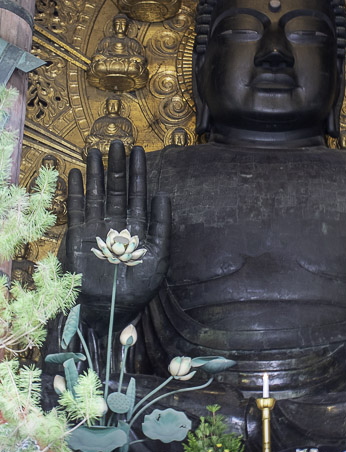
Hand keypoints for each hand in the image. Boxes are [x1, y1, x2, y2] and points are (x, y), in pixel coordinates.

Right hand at [65, 140, 170, 334]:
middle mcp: (116, 224)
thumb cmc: (137, 288)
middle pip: (116, 189)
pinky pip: (76, 209)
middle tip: (117, 142)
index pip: (138, 194)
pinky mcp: (78, 236)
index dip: (139, 173)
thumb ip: (161, 225)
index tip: (140, 151)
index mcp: (137, 228)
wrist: (108, 309)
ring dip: (95, 173)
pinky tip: (77, 173)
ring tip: (94, 150)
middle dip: (117, 167)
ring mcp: (96, 229)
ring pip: (96, 194)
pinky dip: (76, 192)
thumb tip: (163, 194)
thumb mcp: (158, 256)